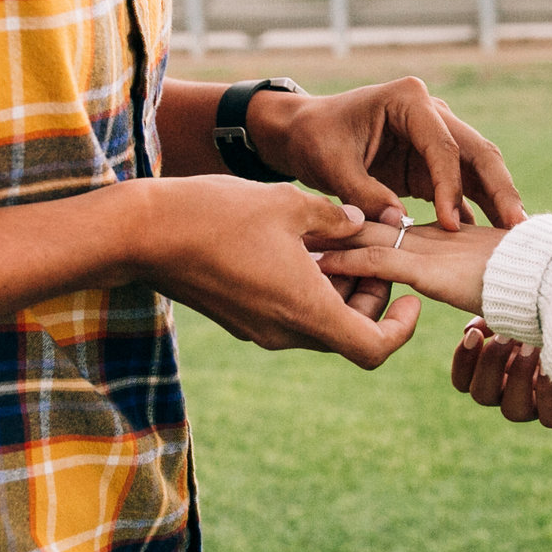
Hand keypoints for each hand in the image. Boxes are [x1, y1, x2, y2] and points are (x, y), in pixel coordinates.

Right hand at [126, 177, 419, 368]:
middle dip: (371, 297)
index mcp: (306, 311)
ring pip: (319, 322)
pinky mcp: (239, 318)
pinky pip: (288, 313)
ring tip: (334, 240)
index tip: (408, 294)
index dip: (402, 327)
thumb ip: (334, 217)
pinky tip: (299, 245)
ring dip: (337, 290)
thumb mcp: (288, 204)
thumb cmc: (216, 214)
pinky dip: (306, 287)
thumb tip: (361, 222)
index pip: (374, 347)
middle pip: (350, 333)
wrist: (142, 233)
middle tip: (371, 252)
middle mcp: (285, 332)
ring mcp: (258, 329)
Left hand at [251, 78, 526, 230]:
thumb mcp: (331, 165)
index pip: (442, 145)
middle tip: (517, 226)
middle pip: (476, 151)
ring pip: (479, 167)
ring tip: (517, 237)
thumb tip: (396, 223)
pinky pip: (465, 184)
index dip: (449, 186)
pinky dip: (480, 207)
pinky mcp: (434, 161)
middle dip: (499, 189)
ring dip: (499, 200)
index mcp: (409, 101)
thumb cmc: (314, 140)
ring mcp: (438, 134)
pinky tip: (496, 237)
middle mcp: (432, 111)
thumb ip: (362, 193)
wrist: (305, 132)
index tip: (450, 226)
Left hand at [314, 215, 507, 315]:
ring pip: (373, 236)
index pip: (397, 222)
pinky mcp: (430, 266)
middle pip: (378, 222)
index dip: (362, 224)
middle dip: (339, 225)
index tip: (329, 228)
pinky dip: (349, 262)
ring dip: (335, 240)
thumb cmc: (533, 282)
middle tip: (300, 228)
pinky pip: (380, 260)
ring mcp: (431, 243)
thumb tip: (439, 267)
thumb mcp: (490, 269)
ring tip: (297, 242)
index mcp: (450, 225)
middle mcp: (436, 227)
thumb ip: (459, 263)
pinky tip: (320, 264)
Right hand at [451, 317, 551, 427]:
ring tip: (532, 348)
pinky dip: (547, 394)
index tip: (473, 333)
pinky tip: (551, 367)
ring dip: (518, 378)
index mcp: (496, 372)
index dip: (462, 361)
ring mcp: (538, 406)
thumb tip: (471, 330)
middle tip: (506, 336)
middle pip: (483, 396)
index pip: (463, 381)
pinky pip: (550, 417)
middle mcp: (512, 393)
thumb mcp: (522, 313)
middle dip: (490, 365)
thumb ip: (495, 316)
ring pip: (513, 411)